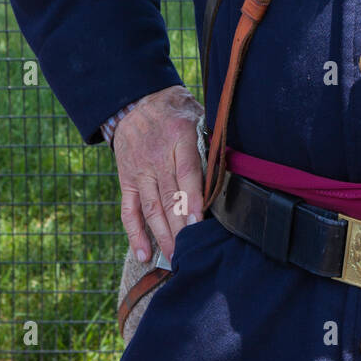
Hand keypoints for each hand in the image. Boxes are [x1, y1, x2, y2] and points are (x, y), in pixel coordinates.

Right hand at [112, 85, 204, 265]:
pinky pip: (129, 210)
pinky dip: (134, 234)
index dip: (192, 199)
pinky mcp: (127, 180)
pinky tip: (144, 254)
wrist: (135, 102)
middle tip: (191, 253)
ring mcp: (140, 170)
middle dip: (180, 228)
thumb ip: (211, 141)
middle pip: (169, 197)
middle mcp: (157, 157)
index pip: (186, 173)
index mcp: (179, 138)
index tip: (198, 223)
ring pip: (151, 208)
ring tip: (175, 258)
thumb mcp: (198, 115)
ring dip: (162, 235)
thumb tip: (233, 168)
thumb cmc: (177, 112)